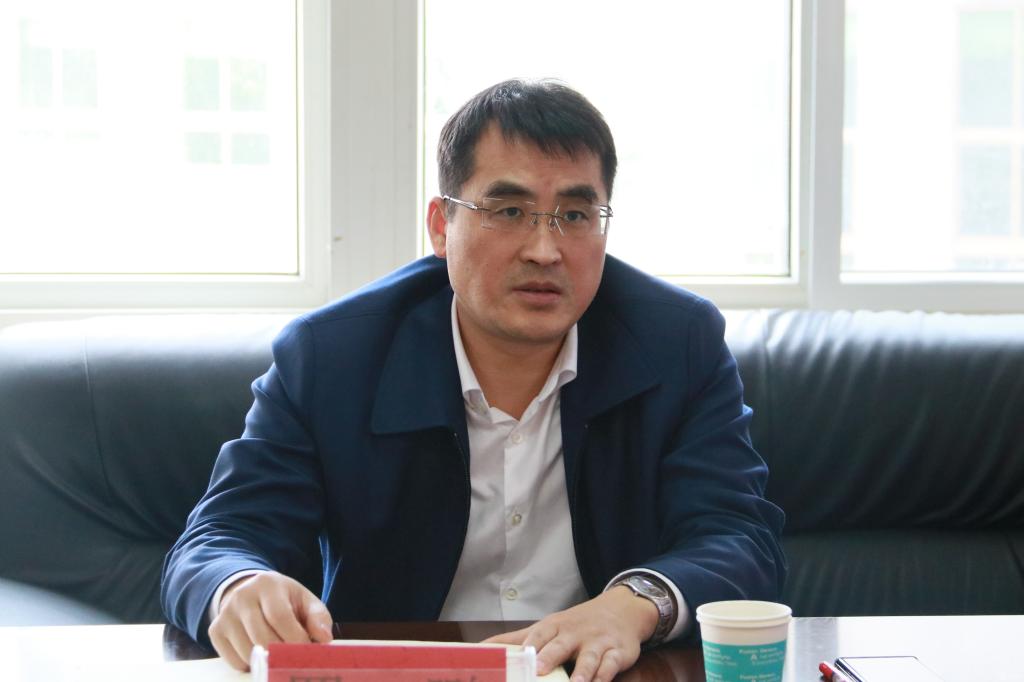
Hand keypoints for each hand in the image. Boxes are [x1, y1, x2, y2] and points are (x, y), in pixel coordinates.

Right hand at [208, 571, 332, 670]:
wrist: (250, 592)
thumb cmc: (284, 600)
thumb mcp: (304, 600)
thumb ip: (318, 617)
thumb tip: (324, 639)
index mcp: (267, 584)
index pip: (279, 616)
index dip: (294, 639)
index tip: (307, 652)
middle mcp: (242, 597)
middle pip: (261, 637)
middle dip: (282, 654)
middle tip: (294, 660)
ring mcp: (225, 614)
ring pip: (247, 652)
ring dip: (267, 662)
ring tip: (279, 655)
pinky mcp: (215, 631)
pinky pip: (234, 660)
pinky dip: (251, 666)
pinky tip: (261, 654)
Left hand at [484, 586, 658, 681]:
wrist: (621, 610)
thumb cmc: (576, 625)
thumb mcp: (547, 627)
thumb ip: (515, 640)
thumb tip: (479, 648)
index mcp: (555, 627)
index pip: (539, 634)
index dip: (528, 645)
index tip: (517, 658)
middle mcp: (575, 634)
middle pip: (561, 645)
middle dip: (550, 657)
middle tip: (539, 670)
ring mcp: (598, 643)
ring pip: (589, 658)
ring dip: (582, 671)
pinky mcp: (617, 653)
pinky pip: (611, 665)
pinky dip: (605, 675)